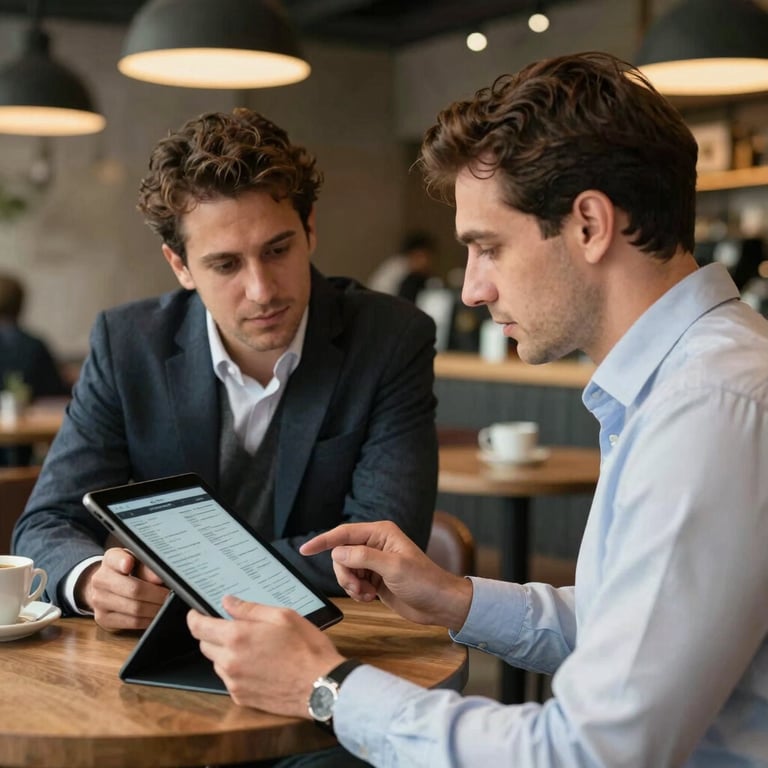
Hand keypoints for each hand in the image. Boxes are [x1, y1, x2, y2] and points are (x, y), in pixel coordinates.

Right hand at [76, 547, 168, 630]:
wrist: (107, 586)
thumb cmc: (129, 570)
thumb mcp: (138, 560)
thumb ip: (148, 566)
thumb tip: (160, 577)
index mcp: (110, 559)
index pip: (115, 559)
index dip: (123, 561)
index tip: (130, 564)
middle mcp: (100, 579)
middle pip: (133, 589)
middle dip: (158, 594)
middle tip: (172, 594)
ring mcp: (98, 601)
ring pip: (135, 609)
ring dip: (156, 608)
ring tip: (167, 604)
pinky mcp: (103, 619)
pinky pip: (132, 622)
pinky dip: (149, 619)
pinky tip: (157, 613)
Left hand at [187, 595, 344, 716]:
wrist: (320, 686)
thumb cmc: (306, 648)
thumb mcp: (283, 616)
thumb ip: (250, 609)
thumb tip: (228, 602)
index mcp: (237, 637)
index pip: (199, 627)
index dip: (194, 618)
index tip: (196, 613)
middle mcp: (229, 661)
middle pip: (205, 645)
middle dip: (213, 634)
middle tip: (235, 628)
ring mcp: (234, 682)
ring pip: (217, 663)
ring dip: (226, 653)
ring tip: (254, 648)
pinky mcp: (241, 698)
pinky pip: (230, 680)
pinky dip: (237, 671)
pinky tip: (259, 666)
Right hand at [300, 521, 472, 630]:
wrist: (439, 604)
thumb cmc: (424, 581)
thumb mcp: (393, 568)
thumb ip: (363, 558)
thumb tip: (337, 552)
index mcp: (381, 533)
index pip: (344, 533)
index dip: (323, 541)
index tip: (305, 549)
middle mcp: (375, 544)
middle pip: (341, 554)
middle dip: (344, 573)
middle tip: (358, 588)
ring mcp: (374, 562)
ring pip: (344, 570)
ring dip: (350, 585)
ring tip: (367, 594)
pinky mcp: (374, 578)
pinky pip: (352, 582)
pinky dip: (356, 592)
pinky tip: (371, 597)